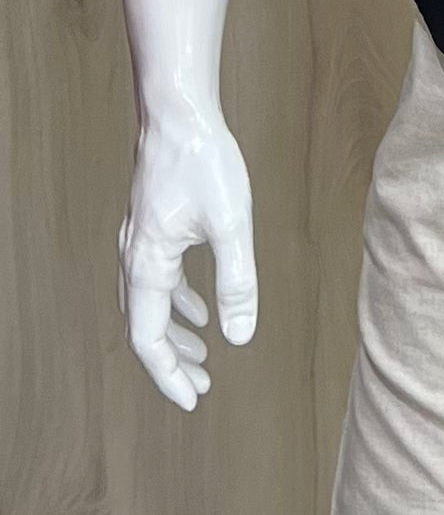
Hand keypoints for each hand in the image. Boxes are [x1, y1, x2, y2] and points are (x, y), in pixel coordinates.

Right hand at [117, 103, 257, 410]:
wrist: (178, 113)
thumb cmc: (205, 164)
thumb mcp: (233, 227)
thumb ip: (237, 285)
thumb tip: (238, 339)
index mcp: (148, 264)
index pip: (148, 338)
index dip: (167, 375)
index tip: (191, 402)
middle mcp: (135, 257)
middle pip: (143, 326)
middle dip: (171, 362)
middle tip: (200, 389)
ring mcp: (141, 241)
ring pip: (149, 303)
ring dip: (175, 334)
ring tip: (204, 358)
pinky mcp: (153, 226)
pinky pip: (158, 279)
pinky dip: (177, 302)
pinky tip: (201, 311)